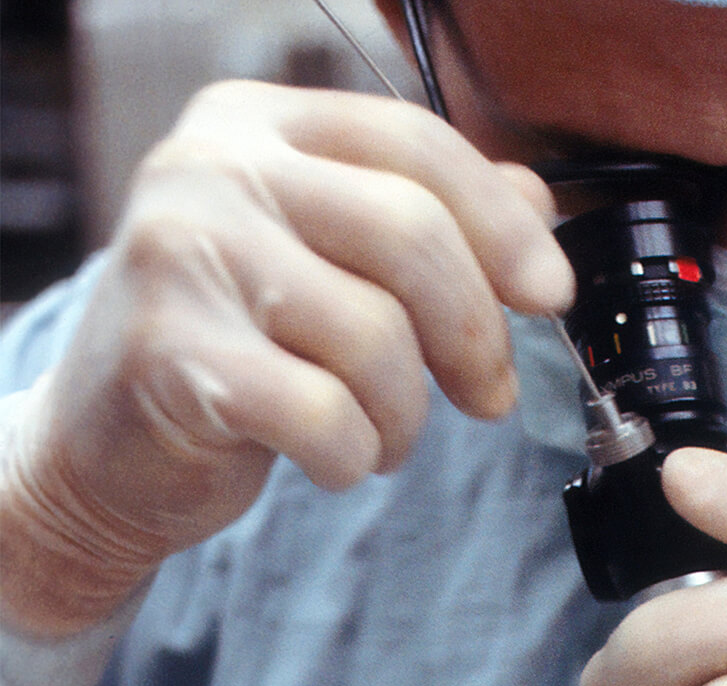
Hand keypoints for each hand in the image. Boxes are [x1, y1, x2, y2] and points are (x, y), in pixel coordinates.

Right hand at [0, 80, 571, 635]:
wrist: (109, 439)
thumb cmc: (240, 338)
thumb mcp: (333, 253)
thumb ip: (431, 213)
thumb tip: (539, 205)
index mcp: (260, 123)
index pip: (415, 143)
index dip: (503, 224)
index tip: (550, 293)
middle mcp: (211, 168)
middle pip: (409, 233)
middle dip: (474, 332)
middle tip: (489, 393)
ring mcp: (179, 255)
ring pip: (375, 334)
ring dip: (407, 412)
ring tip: (386, 431)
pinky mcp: (167, 355)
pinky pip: (325, 413)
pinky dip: (356, 453)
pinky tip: (336, 455)